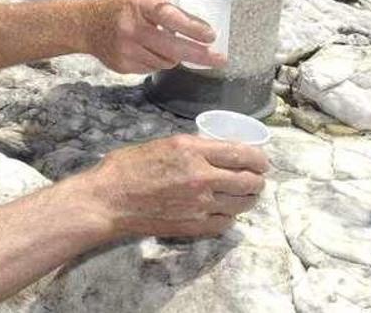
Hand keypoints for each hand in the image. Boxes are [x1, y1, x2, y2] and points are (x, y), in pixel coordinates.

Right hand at [76, 134, 267, 238]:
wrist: (108, 200)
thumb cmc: (128, 168)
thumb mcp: (164, 144)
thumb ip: (195, 148)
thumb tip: (219, 151)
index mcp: (193, 150)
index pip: (242, 154)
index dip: (259, 159)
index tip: (262, 161)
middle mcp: (201, 176)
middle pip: (249, 181)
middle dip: (258, 180)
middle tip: (256, 179)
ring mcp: (200, 204)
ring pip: (242, 203)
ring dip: (248, 199)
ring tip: (245, 195)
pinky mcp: (194, 225)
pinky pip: (226, 222)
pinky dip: (230, 216)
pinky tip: (224, 210)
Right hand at [85, 0, 223, 72]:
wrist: (86, 25)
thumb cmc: (121, 8)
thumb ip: (169, 11)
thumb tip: (203, 30)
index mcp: (139, 5)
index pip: (170, 17)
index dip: (193, 28)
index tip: (211, 36)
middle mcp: (131, 28)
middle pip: (172, 47)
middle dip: (199, 54)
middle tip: (219, 59)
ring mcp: (126, 49)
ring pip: (165, 61)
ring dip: (175, 56)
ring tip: (167, 45)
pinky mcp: (123, 65)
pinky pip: (152, 69)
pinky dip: (158, 62)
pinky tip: (148, 51)